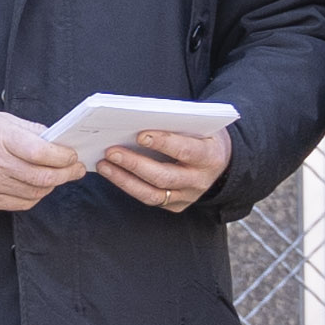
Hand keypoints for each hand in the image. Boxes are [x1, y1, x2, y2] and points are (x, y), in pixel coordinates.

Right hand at [0, 109, 86, 213]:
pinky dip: (34, 196)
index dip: (64, 156)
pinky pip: (20, 204)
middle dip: (66, 174)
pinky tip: (36, 187)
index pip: (42, 153)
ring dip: (51, 186)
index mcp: (0, 138)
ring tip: (56, 176)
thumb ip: (30, 130)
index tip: (72, 155)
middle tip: (75, 169)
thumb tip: (56, 141)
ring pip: (34, 193)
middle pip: (43, 177)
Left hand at [94, 123, 230, 213]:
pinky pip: (149, 198)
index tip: (140, 135)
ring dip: (124, 179)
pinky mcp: (175, 205)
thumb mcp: (199, 126)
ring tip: (104, 165)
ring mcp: (187, 196)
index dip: (163, 143)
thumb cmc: (203, 136)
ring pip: (152, 194)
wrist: (220, 161)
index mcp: (210, 156)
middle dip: (135, 164)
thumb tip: (139, 120)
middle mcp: (199, 181)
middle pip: (164, 177)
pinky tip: (112, 173)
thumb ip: (177, 124)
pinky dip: (128, 186)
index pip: (186, 151)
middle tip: (111, 151)